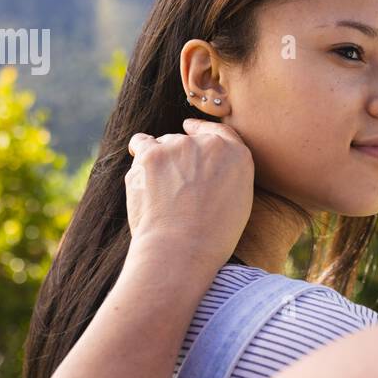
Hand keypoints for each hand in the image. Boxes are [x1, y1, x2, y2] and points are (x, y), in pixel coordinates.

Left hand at [124, 118, 254, 271]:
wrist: (181, 249)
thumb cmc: (211, 237)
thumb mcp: (238, 203)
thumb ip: (227, 176)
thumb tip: (206, 169)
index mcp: (238, 155)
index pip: (220, 132)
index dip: (202, 129)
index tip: (190, 128)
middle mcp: (210, 144)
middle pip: (188, 140)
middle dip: (180, 158)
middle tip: (175, 185)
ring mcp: (178, 146)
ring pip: (164, 144)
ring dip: (161, 161)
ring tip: (160, 193)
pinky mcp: (150, 154)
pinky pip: (141, 143)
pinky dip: (139, 154)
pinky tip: (141, 172)